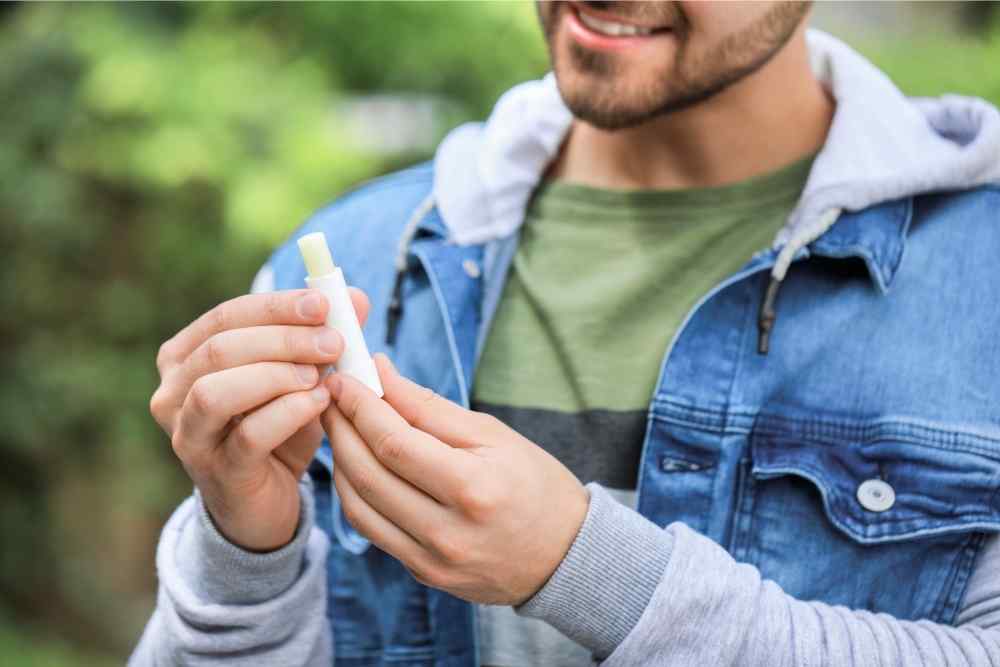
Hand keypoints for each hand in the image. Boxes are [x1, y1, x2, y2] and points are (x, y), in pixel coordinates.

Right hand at [150, 287, 369, 550]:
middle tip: (333, 341)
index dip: (276, 306)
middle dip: (282, 339)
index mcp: (186, 356)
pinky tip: (319, 403)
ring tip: (320, 376)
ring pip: (217, 391)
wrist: (267, 500)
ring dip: (276, 375)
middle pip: (221, 348)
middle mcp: (173, 393)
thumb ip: (323, 335)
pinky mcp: (216, 472)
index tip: (323, 303)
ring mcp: (188, 435)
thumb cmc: (278, 427)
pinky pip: (246, 436)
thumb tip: (355, 297)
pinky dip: (287, 413)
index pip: (227, 316)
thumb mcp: (302, 375)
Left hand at [319, 354, 589, 605]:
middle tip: (332, 396)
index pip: (394, 443)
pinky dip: (356, 492)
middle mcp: (447, 531)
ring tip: (341, 425)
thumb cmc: (535, 484)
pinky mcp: (423, 573)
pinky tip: (357, 464)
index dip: (360, 407)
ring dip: (341, 460)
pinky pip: (371, 529)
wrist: (564, 555)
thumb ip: (430, 407)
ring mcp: (431, 559)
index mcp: (473, 488)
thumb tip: (381, 375)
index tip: (344, 378)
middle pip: (369, 473)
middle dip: (342, 427)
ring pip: (359, 505)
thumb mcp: (493, 435)